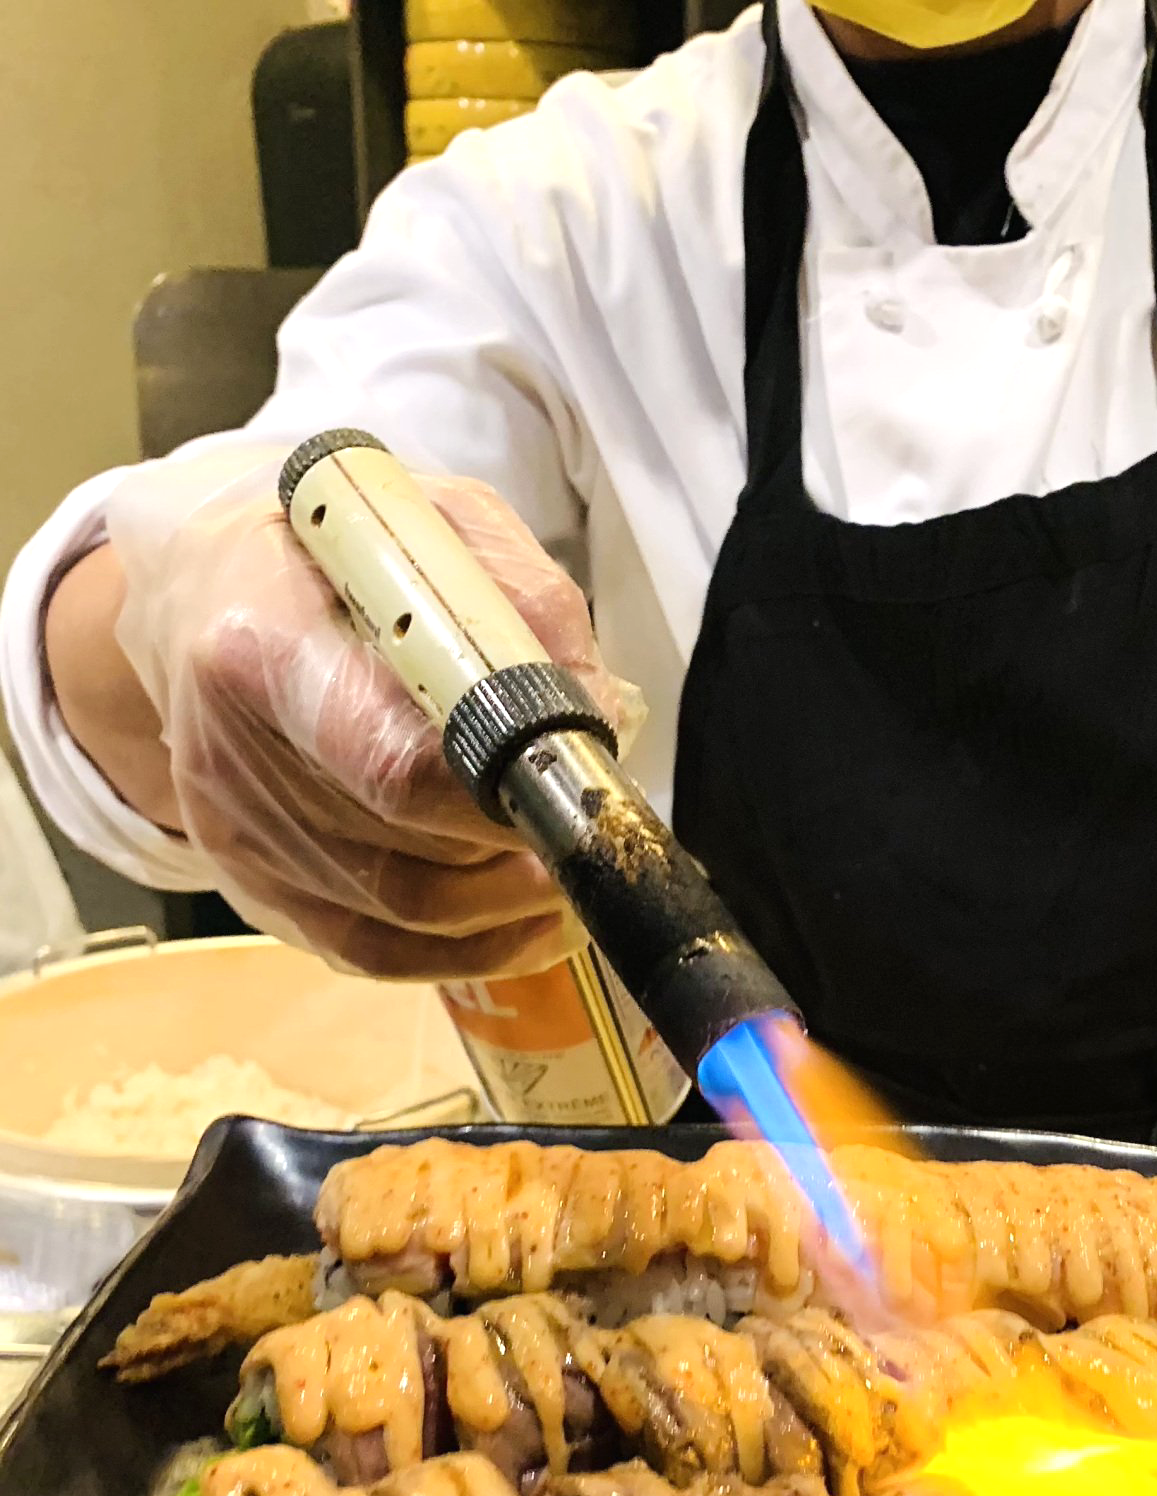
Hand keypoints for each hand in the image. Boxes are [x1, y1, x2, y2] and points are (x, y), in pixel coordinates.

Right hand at [105, 448, 628, 978]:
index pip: (396, 763)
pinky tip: (528, 927)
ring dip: (505, 911)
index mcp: (266, 643)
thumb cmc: (337, 559)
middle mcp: (232, 750)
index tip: (569, 789)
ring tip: (567, 875)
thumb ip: (523, 606)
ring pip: (398, 915)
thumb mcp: (434, 528)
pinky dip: (465, 953)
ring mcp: (235, 829)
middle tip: (585, 837)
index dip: (498, 798)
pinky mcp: (249, 884)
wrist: (206, 590)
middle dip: (516, 857)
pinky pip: (369, 951)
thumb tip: (597, 712)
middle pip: (406, 854)